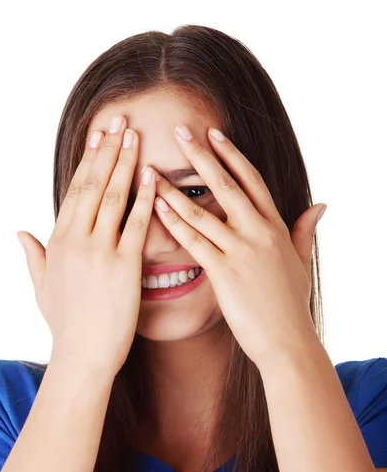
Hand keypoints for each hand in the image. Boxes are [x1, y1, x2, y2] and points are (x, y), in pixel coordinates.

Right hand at [17, 117, 155, 375]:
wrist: (83, 356)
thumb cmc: (66, 324)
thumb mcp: (42, 287)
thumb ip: (33, 256)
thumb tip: (21, 231)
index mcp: (57, 241)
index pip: (74, 189)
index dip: (88, 159)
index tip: (98, 135)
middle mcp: (76, 240)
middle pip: (92, 183)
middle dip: (108, 149)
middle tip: (121, 120)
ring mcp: (99, 251)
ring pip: (113, 196)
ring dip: (126, 162)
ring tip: (137, 135)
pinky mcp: (123, 266)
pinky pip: (137, 224)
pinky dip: (147, 198)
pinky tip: (155, 176)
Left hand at [151, 123, 326, 365]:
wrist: (287, 341)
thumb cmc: (291, 304)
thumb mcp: (301, 261)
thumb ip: (305, 230)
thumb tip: (320, 206)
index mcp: (275, 226)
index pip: (251, 180)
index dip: (231, 154)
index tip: (213, 133)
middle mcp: (258, 232)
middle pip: (226, 184)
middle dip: (201, 156)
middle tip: (179, 131)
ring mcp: (241, 251)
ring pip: (203, 211)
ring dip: (174, 189)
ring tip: (151, 170)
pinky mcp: (224, 272)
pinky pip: (195, 241)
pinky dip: (174, 223)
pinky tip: (156, 208)